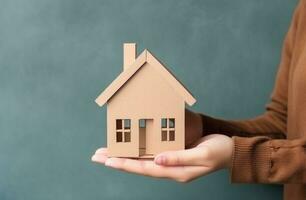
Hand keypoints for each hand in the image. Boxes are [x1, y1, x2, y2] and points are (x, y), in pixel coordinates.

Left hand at [91, 134, 232, 182]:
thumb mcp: (202, 155)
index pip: (145, 168)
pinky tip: (129, 149)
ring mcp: (171, 163)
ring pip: (142, 161)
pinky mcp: (173, 156)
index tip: (107, 160)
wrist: (231, 151)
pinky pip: (150, 155)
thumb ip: (179, 158)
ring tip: (106, 153)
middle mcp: (170, 169)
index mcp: (176, 171)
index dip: (126, 164)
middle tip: (97, 156)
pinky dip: (137, 152)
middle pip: (139, 166)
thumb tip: (157, 160)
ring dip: (124, 157)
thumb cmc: (219, 151)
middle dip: (117, 161)